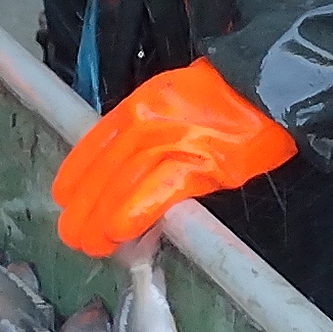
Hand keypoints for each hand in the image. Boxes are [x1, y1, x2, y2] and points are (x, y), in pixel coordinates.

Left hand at [50, 60, 294, 255]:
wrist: (269, 86)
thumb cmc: (226, 95)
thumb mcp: (173, 97)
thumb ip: (147, 125)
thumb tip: (125, 160)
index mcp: (140, 103)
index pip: (94, 143)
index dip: (76, 175)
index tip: (63, 197)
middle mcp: (148, 120)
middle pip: (104, 170)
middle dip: (84, 207)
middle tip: (72, 235)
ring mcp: (173, 141)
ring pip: (122, 184)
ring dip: (101, 219)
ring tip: (91, 245)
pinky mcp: (201, 163)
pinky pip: (159, 191)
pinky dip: (135, 211)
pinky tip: (119, 231)